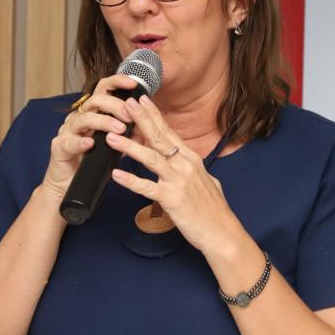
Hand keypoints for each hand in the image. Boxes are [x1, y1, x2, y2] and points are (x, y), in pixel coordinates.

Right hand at [40, 75, 137, 199]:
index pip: (103, 90)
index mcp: (91, 113)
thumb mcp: (112, 145)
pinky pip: (69, 142)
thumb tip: (144, 128)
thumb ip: (125, 134)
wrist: (67, 183)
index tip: (133, 84)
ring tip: (119, 129)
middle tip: (130, 115)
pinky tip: (90, 143)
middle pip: (95, 100)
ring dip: (103, 122)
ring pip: (84, 119)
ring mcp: (67, 132)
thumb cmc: (90, 161)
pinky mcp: (59, 148)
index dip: (117, 83)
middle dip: (115, 104)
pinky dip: (80, 142)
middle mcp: (78, 118)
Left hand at [105, 95, 243, 254]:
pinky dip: (131, 180)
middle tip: (125, 104)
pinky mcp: (172, 199)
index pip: (169, 132)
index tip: (142, 101)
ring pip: (151, 158)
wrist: (223, 233)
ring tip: (112, 137)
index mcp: (191, 159)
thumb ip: (191, 169)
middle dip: (141, 119)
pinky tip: (117, 175)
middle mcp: (185, 166)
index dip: (154, 115)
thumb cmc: (214, 210)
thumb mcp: (205, 181)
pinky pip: (147, 188)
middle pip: (159, 137)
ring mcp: (178, 181)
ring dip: (130, 146)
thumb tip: (184, 162)